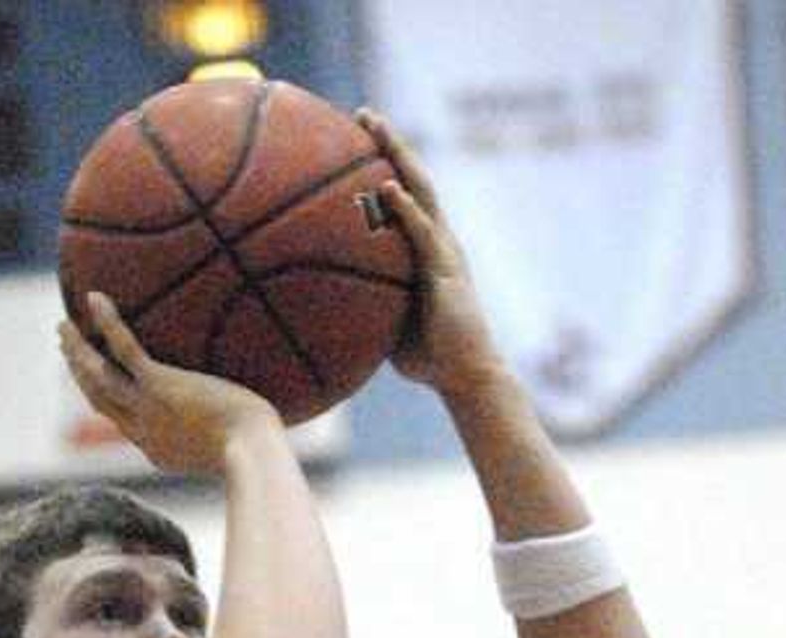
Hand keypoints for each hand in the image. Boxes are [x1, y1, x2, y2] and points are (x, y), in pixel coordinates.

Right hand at [59, 292, 279, 473]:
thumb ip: (232, 430)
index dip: (103, 400)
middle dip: (79, 374)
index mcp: (157, 448)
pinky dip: (107, 323)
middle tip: (66, 349)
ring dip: (77, 351)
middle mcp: (143, 431)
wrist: (252, 456)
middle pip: (99, 399)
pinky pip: (124, 348)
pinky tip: (95, 297)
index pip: (123, 422)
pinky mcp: (160, 386)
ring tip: (63, 326)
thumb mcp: (238, 446)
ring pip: (99, 377)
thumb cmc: (258, 454)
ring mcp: (148, 408)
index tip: (94, 381)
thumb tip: (253, 414)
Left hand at [354, 110, 507, 400]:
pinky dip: (406, 207)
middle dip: (389, 143)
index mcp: (426, 247)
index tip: (356, 137)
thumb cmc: (428, 356)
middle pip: (413, 177)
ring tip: (374, 128)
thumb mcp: (386, 323)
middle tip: (363, 114)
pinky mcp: (446, 270)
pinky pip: (423, 232)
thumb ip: (364, 302)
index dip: (383, 162)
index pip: (404, 193)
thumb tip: (320, 306)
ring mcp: (444, 250)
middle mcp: (438, 238)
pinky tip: (386, 186)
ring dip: (397, 156)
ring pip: (421, 191)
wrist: (465, 375)